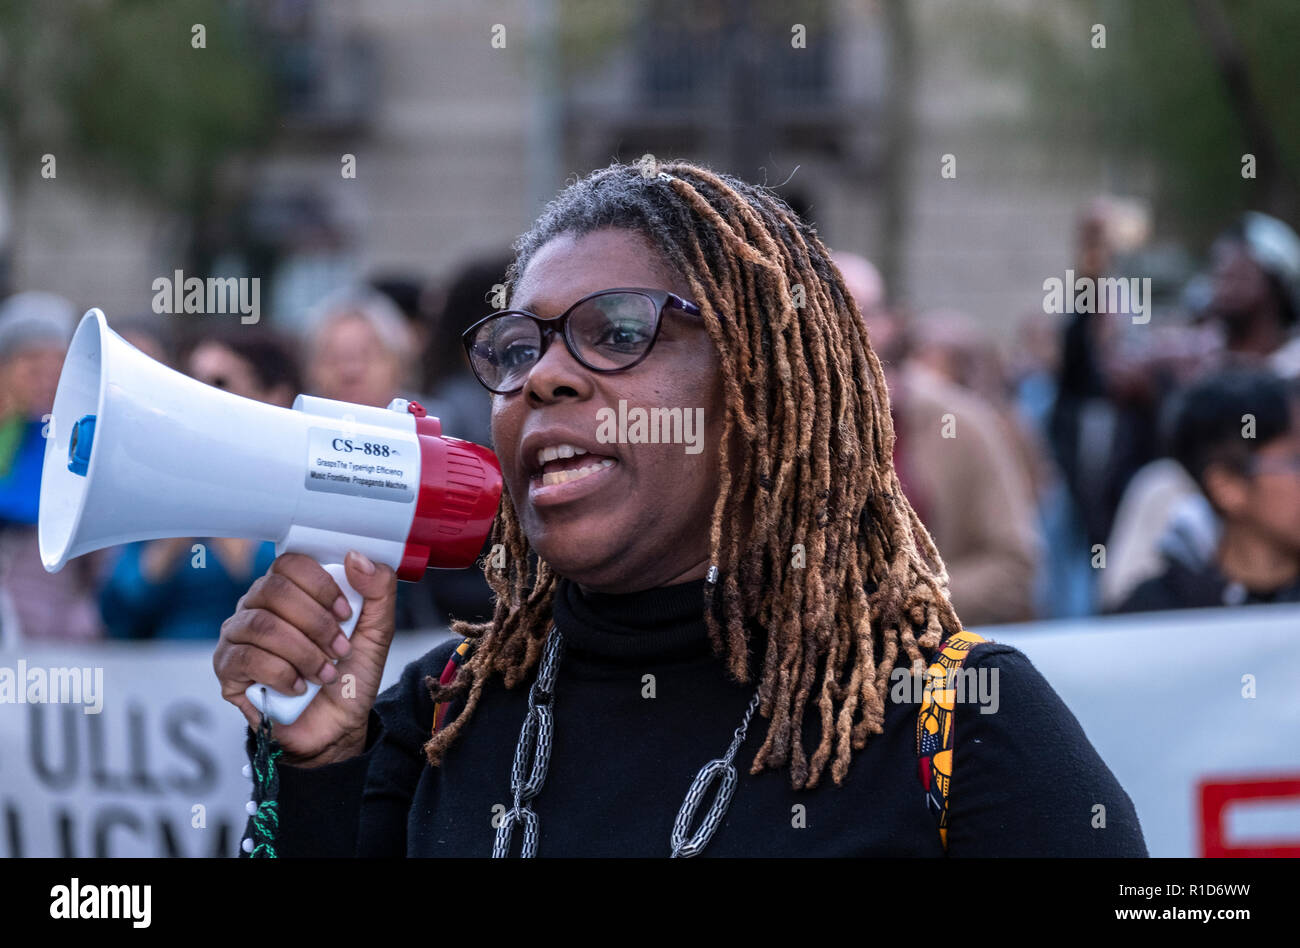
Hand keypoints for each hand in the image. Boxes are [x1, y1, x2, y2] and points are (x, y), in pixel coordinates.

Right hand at [214, 551, 397, 765]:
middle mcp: (257, 606)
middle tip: (340, 651)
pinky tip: (300, 687)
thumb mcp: (376, 630)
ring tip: (325, 673)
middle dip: (317, 624)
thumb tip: (356, 557)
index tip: (346, 614)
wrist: (336, 726)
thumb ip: (377, 589)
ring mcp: (237, 635)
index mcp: (289, 589)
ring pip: (261, 625)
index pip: (290, 563)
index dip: (321, 586)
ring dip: (304, 652)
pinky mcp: (227, 668)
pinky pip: (246, 658)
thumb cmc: (349, 674)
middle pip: (274, 590)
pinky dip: (283, 674)